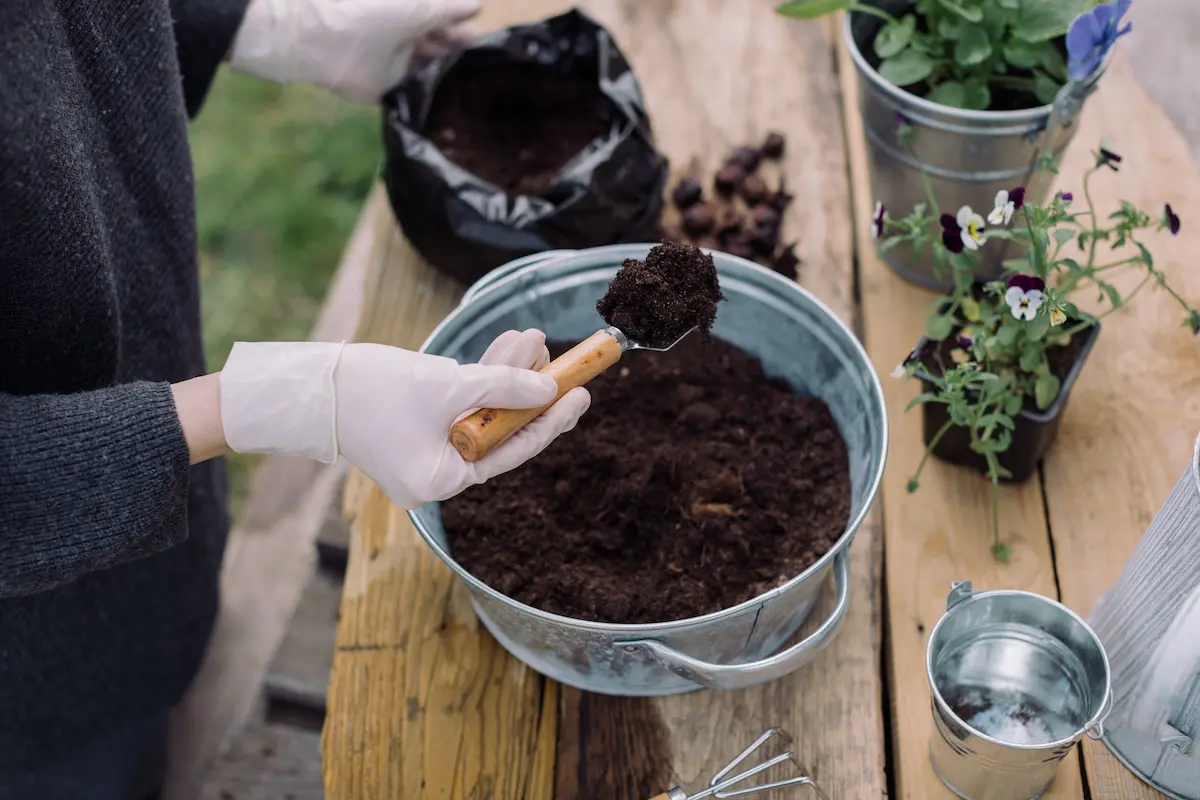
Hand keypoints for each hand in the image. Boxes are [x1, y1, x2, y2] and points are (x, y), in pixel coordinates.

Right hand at [219, 331, 589, 508]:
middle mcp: (437, 473)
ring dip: (507, 373)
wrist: (308, 385)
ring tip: (535, 338)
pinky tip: (507, 345)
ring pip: (483, 411)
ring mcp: (427, 450)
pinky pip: (461, 403)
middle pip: (501, 431)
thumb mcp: (448, 385)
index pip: (512, 452)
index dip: (549, 421)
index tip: (580, 394)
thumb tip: (549, 390)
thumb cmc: (371, 390)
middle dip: (529, 390)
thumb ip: (502, 387)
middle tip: (568, 365)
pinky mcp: (419, 426)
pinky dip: (481, 376)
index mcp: (442, 481)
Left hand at [229, 0, 480, 102]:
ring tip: (471, 78)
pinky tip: (452, 102)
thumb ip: (449, 9)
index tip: (488, 35)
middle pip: (441, 44)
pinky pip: (415, 93)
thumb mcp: (416, 7)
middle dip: (460, 48)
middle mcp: (406, 36)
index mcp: (411, 11)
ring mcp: (397, 63)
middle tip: (483, 58)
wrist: (319, 41)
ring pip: (431, 69)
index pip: (445, 17)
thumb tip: (479, 4)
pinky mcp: (388, 89)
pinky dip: (431, 96)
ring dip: (449, 72)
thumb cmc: (369, 13)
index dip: (465, 24)